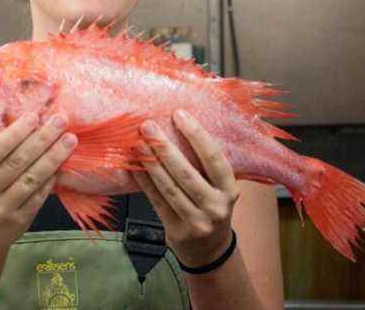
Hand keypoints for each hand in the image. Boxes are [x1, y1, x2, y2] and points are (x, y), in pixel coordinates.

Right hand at [0, 112, 76, 251]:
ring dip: (53, 157)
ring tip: (69, 140)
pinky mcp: (19, 221)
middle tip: (61, 121)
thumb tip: (28, 121)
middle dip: (42, 139)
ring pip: (31, 179)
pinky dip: (52, 178)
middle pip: (16, 162)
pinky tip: (63, 164)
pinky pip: (39, 195)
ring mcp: (1, 209)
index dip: (15, 133)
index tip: (34, 116)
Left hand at [132, 109, 239, 267]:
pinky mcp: (177, 231)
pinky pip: (157, 201)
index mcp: (230, 189)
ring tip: (137, 144)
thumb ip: (205, 166)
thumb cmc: (211, 208)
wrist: (210, 250)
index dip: (197, 135)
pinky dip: (144, 182)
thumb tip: (176, 127)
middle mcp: (216, 206)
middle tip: (148, 126)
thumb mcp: (219, 188)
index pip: (214, 158)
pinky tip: (134, 168)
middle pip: (187, 173)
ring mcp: (197, 221)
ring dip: (150, 163)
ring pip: (170, 188)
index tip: (179, 114)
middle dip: (165, 148)